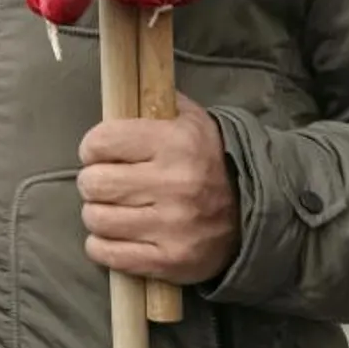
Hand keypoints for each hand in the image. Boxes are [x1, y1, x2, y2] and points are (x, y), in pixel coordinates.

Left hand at [77, 93, 239, 284]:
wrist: (256, 208)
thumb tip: (114, 87)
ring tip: (117, 208)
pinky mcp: (172, 261)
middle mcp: (177, 185)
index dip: (93, 148)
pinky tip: (118, 233)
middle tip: (110, 183)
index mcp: (177, 143)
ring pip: (96, 218)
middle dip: (94, 181)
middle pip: (92, 183)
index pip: (99, 142)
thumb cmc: (207, 159)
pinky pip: (108, 254)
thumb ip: (150, 103)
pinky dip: (103, 245)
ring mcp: (175, 227)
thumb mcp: (188, 119)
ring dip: (99, 213)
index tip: (103, 153)